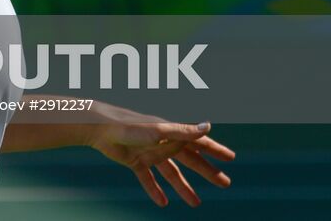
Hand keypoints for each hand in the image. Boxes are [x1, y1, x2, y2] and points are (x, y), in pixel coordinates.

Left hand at [89, 113, 234, 206]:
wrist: (99, 129)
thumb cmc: (129, 126)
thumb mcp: (159, 131)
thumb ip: (183, 132)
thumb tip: (209, 126)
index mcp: (171, 133)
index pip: (198, 142)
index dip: (215, 150)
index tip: (231, 158)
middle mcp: (162, 142)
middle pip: (189, 160)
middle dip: (207, 171)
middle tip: (225, 183)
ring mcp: (148, 152)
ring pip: (170, 172)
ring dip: (183, 187)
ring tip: (196, 204)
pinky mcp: (134, 160)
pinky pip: (147, 178)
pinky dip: (154, 189)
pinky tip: (162, 203)